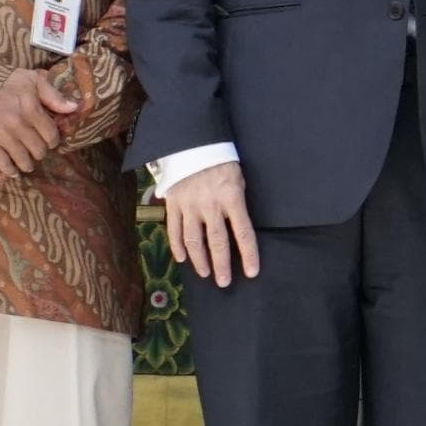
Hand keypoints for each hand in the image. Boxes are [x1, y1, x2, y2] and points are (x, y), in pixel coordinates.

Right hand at [0, 70, 82, 199]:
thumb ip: (53, 95)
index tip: (51, 141)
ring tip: (28, 163)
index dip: (54, 140)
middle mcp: (17, 124)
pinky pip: (2, 164)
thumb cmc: (3, 80)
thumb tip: (75, 107)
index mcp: (31, 109)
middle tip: (38, 151)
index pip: (51, 134)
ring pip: (23, 159)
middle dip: (41, 152)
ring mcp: (0, 135)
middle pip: (38, 149)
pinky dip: (10, 170)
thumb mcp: (31, 79)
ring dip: (27, 163)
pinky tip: (13, 171)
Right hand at [163, 160, 260, 289]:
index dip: (248, 254)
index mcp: (232, 197)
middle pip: (217, 242)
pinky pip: (174, 230)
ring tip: (205, 273)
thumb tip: (238, 229)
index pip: (243, 232)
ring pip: (194, 240)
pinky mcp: (174, 203)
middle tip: (224, 282)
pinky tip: (182, 259)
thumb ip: (237, 204)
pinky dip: (178, 246)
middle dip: (222, 265)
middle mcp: (211, 204)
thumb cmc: (221, 162)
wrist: (192, 143)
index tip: (251, 272)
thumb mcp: (238, 179)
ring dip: (200, 260)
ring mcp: (190, 205)